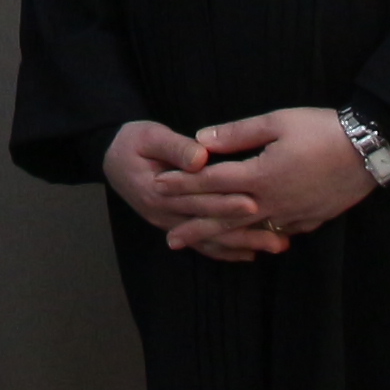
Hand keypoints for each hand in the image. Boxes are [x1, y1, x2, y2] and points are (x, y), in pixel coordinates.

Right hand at [105, 118, 283, 260]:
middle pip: (210, 225)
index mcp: (158, 190)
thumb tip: (200, 158)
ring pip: (210, 240)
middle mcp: (164, 214)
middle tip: (278, 235)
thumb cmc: (133, 141)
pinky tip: (249, 254)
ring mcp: (169, 224)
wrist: (111, 157)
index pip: (198, 198)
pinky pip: (201, 244)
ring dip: (243, 245)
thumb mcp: (148, 135)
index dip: (225, 202)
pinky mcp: (175, 227)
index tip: (253, 203)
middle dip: (246, 231)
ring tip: (276, 246)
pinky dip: (225, 251)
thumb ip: (175, 147)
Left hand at [168, 108, 379, 248]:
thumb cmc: (323, 130)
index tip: (159, 186)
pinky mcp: (309, 220)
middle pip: (224, 216)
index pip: (212, 182)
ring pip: (247, 231)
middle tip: (168, 237)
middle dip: (194, 225)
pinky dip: (254, 238)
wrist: (370, 150)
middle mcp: (272, 201)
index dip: (183, 184)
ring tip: (198, 247)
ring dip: (219, 238)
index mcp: (260, 175)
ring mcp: (291, 215)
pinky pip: (274, 232)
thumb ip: (237, 133)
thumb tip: (200, 139)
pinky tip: (245, 242)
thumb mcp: (277, 121)